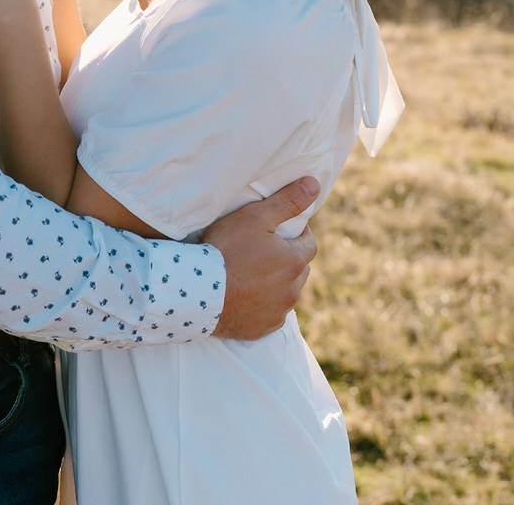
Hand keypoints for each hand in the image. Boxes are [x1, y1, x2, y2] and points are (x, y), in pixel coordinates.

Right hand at [203, 177, 319, 339]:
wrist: (198, 291)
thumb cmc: (227, 249)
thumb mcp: (256, 216)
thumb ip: (288, 201)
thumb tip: (314, 184)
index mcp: (295, 261)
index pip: (309, 243)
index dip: (298, 234)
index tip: (283, 229)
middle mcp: (293, 290)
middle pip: (299, 269)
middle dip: (288, 259)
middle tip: (264, 250)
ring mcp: (278, 312)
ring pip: (286, 293)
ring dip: (277, 283)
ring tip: (252, 273)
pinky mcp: (263, 328)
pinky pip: (271, 313)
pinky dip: (263, 304)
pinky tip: (245, 295)